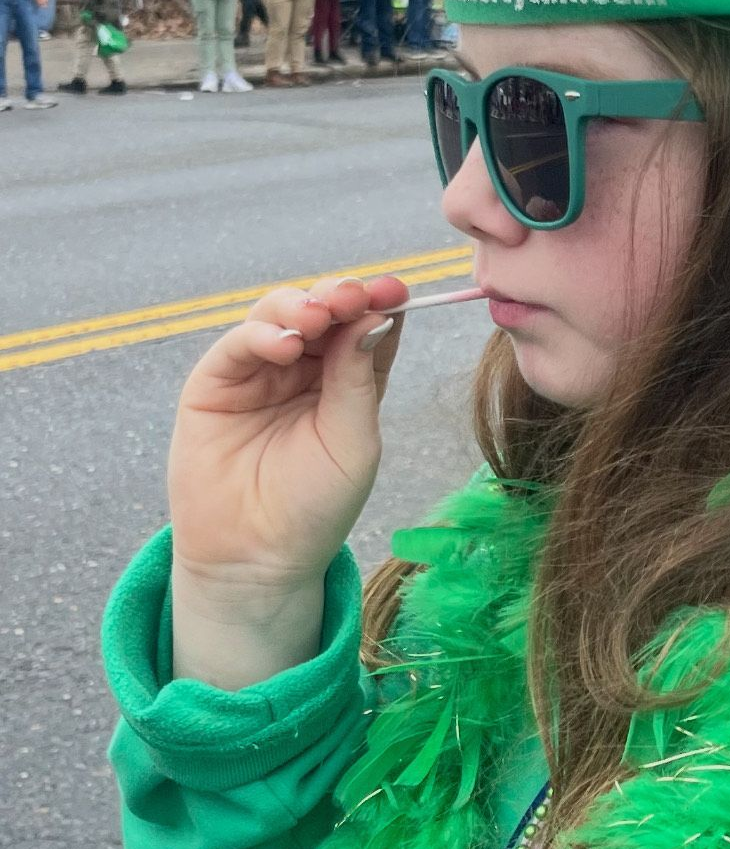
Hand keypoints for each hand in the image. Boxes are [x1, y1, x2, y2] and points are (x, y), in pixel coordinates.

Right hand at [167, 271, 409, 589]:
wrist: (255, 557)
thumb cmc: (314, 508)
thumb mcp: (353, 442)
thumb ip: (359, 378)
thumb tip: (374, 315)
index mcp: (348, 382)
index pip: (365, 327)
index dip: (379, 303)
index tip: (396, 291)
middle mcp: (305, 370)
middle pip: (324, 312)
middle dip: (340, 296)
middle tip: (354, 295)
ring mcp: (259, 371)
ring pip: (280, 315)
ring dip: (301, 306)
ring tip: (318, 316)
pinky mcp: (216, 381)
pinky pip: (239, 342)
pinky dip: (262, 334)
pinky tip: (285, 344)